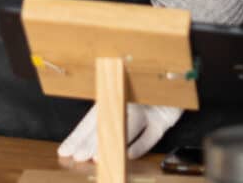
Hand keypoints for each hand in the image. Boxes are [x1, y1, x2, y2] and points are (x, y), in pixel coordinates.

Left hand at [57, 102, 181, 162]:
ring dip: (112, 141)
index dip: (78, 136)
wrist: (176, 84)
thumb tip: (90, 148)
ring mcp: (147, 109)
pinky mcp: (165, 118)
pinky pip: (151, 133)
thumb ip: (111, 119)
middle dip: (90, 141)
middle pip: (106, 122)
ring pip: (126, 125)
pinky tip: (129, 155)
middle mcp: (129, 102)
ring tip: (97, 158)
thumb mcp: (126, 104)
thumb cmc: (148, 95)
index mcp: (114, 97)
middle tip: (78, 156)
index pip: (91, 120)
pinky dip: (140, 144)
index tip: (65, 150)